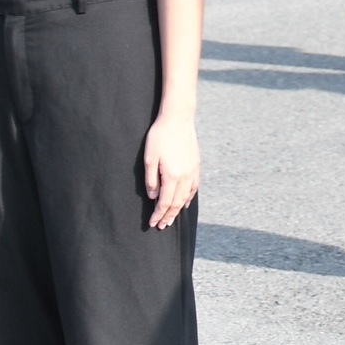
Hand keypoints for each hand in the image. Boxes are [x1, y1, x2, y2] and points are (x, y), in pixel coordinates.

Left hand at [141, 114, 200, 229]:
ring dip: (179, 209)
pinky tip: (185, 202)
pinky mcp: (196, 164)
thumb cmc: (159, 136)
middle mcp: (185, 176)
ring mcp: (192, 170)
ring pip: (187, 196)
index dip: (158, 214)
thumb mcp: (149, 158)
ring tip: (172, 218)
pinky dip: (189, 197)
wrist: (178, 118)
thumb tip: (153, 196)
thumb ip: (151, 180)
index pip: (165, 202)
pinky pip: (194, 186)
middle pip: (177, 202)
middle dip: (169, 216)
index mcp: (172, 175)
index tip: (152, 223)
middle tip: (162, 226)